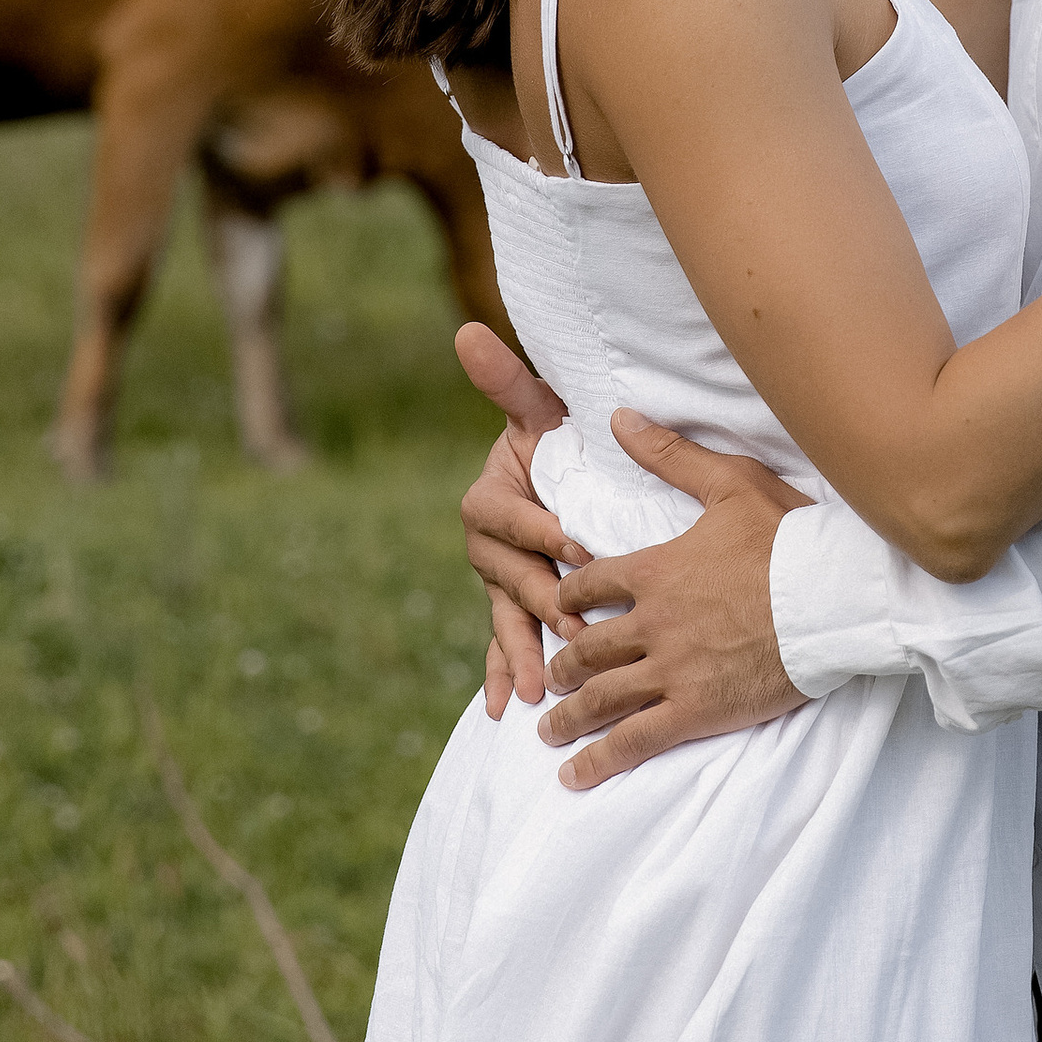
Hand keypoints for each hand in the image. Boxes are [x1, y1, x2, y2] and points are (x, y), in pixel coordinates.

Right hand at [455, 324, 579, 714]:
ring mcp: (499, 583)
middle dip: (540, 601)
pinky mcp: (514, 611)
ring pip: (505, 619)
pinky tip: (507, 710)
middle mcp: (487, 544)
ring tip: (538, 689)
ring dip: (519, 655)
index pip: (503, 516)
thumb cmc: (561, 440)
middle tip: (575, 626)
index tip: (574, 541)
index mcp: (490, 497)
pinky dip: (502, 677)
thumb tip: (466, 331)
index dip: (535, 528)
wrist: (573, 473)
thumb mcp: (541, 411)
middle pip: (506, 577)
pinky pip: (502, 647)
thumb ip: (509, 381)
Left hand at [537, 412, 812, 788]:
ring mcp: (671, 669)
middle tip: (552, 677)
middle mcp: (651, 622)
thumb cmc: (791, 537)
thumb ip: (670, 456)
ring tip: (548, 731)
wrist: (833, 597)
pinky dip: (598, 760)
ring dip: (568, 715)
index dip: (569, 597)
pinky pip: (634, 740)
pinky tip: (573, 777)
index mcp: (655, 569)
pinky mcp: (696, 709)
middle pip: (587, 646)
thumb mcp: (731, 483)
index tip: (560, 608)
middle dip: (564, 663)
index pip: (590, 583)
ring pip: (600, 697)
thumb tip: (619, 419)